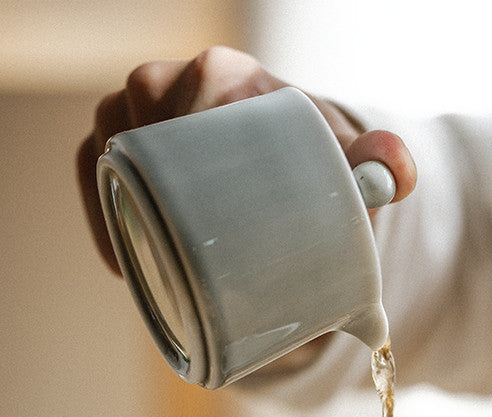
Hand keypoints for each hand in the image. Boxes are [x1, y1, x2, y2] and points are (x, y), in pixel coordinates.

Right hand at [77, 46, 417, 274]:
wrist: (289, 165)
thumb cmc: (313, 162)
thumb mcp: (348, 163)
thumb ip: (381, 163)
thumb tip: (396, 174)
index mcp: (225, 75)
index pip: (184, 102)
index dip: (181, 161)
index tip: (198, 222)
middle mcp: (174, 83)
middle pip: (139, 131)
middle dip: (152, 197)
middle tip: (181, 259)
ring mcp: (141, 111)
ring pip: (109, 150)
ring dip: (122, 209)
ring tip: (152, 267)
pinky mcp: (122, 141)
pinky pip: (94, 167)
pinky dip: (103, 212)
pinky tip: (123, 263)